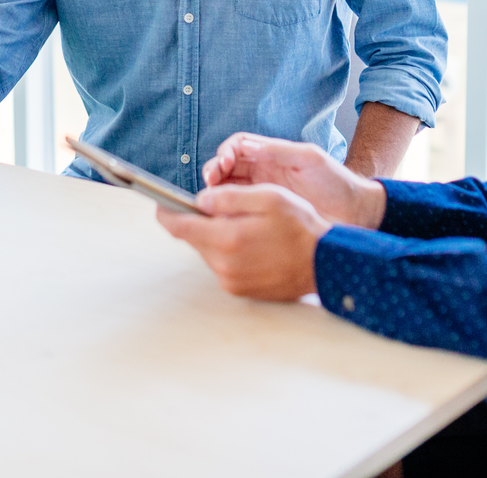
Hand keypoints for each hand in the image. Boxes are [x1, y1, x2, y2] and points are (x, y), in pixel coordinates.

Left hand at [156, 184, 330, 300]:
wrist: (325, 264)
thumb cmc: (300, 227)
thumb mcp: (268, 197)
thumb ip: (229, 197)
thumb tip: (200, 199)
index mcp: (227, 238)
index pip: (179, 227)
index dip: (166, 212)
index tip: (161, 203)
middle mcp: (223, 265)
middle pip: (193, 239)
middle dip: (199, 221)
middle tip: (217, 207)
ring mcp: (230, 281)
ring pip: (208, 251)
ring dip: (216, 236)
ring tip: (243, 224)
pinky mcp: (239, 290)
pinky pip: (222, 265)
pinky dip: (228, 251)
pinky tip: (250, 242)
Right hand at [203, 133, 385, 228]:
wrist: (355, 214)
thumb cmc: (337, 182)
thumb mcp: (310, 159)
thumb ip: (279, 150)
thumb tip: (247, 146)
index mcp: (271, 156)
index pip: (237, 148)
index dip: (225, 153)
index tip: (223, 164)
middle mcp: (262, 174)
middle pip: (226, 169)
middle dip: (214, 172)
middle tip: (210, 182)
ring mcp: (262, 196)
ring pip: (227, 191)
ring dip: (215, 193)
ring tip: (212, 201)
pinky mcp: (265, 218)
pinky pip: (238, 213)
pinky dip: (226, 213)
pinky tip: (223, 218)